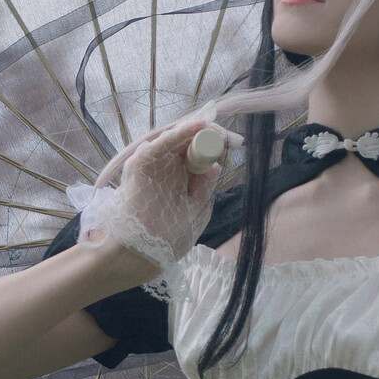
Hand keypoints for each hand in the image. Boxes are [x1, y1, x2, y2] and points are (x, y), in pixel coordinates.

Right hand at [70, 116, 241, 275]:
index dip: (217, 146)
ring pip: (177, 139)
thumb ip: (204, 189)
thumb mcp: (196, 211)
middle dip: (210, 135)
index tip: (236, 142)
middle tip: (228, 134)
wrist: (141, 253)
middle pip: (191, 143)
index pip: (201, 156)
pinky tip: (199, 126)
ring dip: (197, 131)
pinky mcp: (142, 162)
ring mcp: (156, 164)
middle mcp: (169, 169)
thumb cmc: (168, 238)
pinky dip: (180, 133)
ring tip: (216, 127)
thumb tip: (216, 166)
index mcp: (183, 179)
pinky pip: (163, 143)